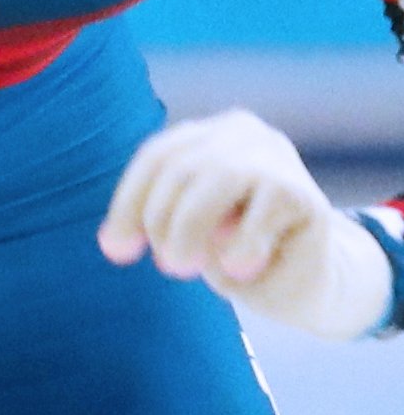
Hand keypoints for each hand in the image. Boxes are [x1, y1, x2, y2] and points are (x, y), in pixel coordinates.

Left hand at [100, 109, 395, 340]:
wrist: (298, 280)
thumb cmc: (231, 249)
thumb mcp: (182, 232)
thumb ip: (150, 222)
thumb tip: (111, 243)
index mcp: (208, 135)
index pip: (156, 156)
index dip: (129, 203)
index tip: (116, 251)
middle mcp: (244, 133)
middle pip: (181, 167)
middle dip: (160, 221)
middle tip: (168, 266)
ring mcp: (278, 157)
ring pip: (219, 177)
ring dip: (189, 230)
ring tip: (183, 269)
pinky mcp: (304, 193)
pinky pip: (261, 212)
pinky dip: (241, 245)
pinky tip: (238, 267)